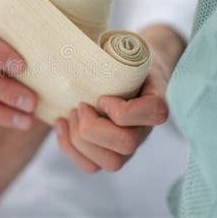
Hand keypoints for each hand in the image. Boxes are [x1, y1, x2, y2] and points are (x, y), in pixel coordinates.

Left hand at [55, 50, 170, 172]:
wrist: (124, 72)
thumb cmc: (122, 60)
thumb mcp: (126, 51)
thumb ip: (118, 52)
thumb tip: (84, 50)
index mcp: (155, 101)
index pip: (153, 115)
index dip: (123, 110)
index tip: (102, 96)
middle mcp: (145, 129)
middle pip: (126, 145)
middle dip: (93, 127)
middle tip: (80, 105)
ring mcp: (128, 146)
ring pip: (109, 163)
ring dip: (79, 139)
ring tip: (70, 114)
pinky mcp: (109, 154)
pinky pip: (91, 167)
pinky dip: (69, 148)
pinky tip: (61, 124)